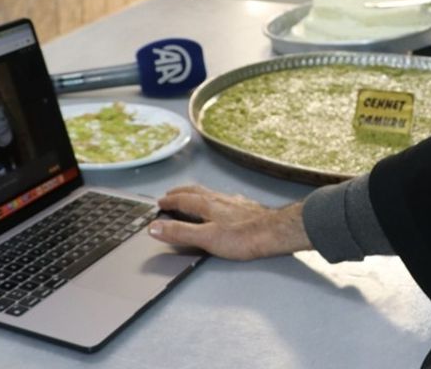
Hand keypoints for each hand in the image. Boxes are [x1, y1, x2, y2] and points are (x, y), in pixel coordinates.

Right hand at [147, 185, 311, 260]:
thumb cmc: (244, 237)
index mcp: (208, 205)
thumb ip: (180, 232)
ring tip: (193, 196)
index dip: (170, 201)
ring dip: (198, 194)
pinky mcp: (248, 208)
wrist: (276, 232)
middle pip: (196, 191)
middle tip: (172, 193)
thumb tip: (154, 227)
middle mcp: (221, 199)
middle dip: (182, 192)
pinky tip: (224, 204)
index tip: (160, 202)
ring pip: (212, 194)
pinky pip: (227, 200)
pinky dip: (217, 200)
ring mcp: (235, 202)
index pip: (183, 199)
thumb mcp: (206, 238)